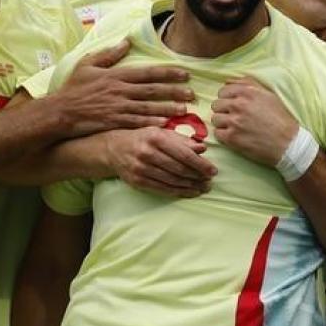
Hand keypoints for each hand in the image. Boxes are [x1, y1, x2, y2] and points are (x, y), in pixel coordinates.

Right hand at [47, 41, 191, 135]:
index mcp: (116, 75)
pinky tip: (165, 124)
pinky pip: (137, 122)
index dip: (167, 73)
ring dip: (168, 108)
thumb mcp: (87, 64)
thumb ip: (108, 54)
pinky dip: (151, 122)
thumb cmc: (73, 89)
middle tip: (192, 93)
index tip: (184, 74)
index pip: (147, 73)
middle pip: (152, 90)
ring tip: (184, 109)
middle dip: (174, 91)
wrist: (60, 112)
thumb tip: (126, 42)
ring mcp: (118, 108)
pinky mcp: (114, 122)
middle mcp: (120, 91)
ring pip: (149, 107)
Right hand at [101, 127, 216, 197]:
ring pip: (172, 181)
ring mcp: (141, 169)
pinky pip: (163, 189)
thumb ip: (182, 139)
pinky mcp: (137, 181)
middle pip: (179, 169)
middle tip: (210, 181)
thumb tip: (202, 148)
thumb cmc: (142, 138)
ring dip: (191, 186)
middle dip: (198, 177)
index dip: (200, 164)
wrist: (113, 149)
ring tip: (203, 188)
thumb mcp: (160, 132)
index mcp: (156, 137)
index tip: (213, 170)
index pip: (183, 154)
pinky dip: (178, 192)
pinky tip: (190, 192)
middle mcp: (147, 153)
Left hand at [210, 76, 299, 169]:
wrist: (289, 143)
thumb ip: (248, 84)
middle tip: (234, 117)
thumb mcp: (268, 95)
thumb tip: (228, 81)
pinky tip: (235, 136)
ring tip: (235, 127)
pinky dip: (224, 136)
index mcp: (247, 92)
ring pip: (215, 119)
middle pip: (216, 105)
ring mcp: (234, 121)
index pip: (223, 91)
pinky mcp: (232, 138)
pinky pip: (217, 133)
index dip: (227, 98)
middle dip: (223, 111)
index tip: (233, 105)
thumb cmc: (280, 119)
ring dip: (223, 123)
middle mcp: (239, 105)